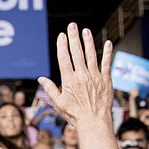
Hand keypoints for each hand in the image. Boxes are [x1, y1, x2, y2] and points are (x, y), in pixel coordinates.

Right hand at [38, 23, 113, 148]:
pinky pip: (107, 63)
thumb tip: (41, 79)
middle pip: (77, 52)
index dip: (62, 45)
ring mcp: (95, 77)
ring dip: (88, 41)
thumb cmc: (74, 115)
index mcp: (69, 81)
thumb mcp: (59, 103)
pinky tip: (107, 43)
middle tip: (72, 25)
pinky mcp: (106, 80)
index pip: (64, 58)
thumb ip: (51, 89)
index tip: (62, 36)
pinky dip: (107, 53)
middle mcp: (82, 76)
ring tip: (85, 30)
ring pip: (91, 55)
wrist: (93, 122)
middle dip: (74, 37)